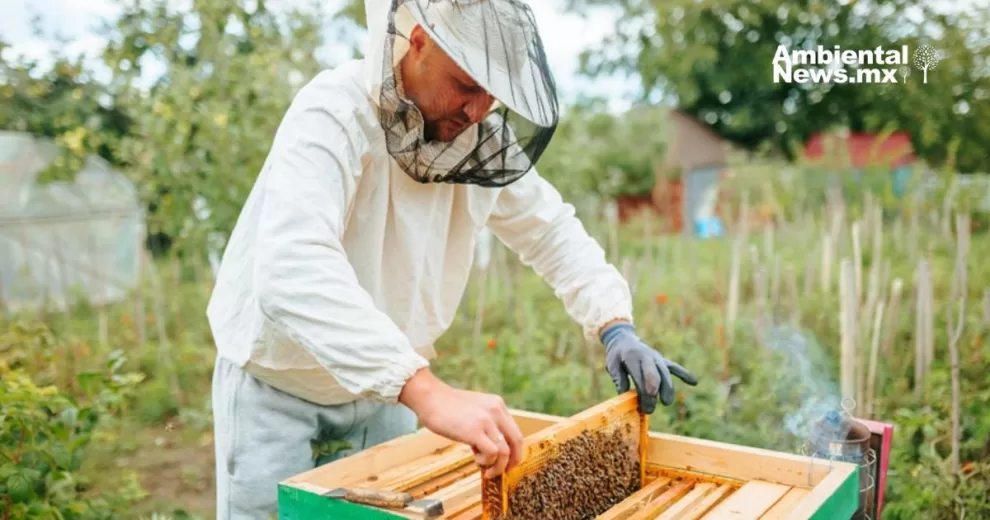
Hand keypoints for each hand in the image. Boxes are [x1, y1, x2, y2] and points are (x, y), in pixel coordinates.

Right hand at [398, 368, 523, 477]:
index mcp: (498, 405)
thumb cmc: (447, 407)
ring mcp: (486, 421)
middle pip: (517, 441)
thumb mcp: (474, 411)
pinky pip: (492, 453)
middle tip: (504, 471)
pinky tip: (476, 460)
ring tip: (485, 467)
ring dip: (497, 465)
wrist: (430, 398)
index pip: (515, 431)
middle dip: (513, 461)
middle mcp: (496, 411)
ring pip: (505, 451)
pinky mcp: (475, 431)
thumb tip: (491, 450)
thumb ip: (486, 425)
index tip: (508, 461)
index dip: (515, 450)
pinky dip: (487, 462)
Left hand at [600, 322, 697, 413]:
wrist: (624, 339)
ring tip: (666, 403)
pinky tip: (694, 382)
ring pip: (666, 374)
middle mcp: (648, 357)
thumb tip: (623, 393)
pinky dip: (684, 374)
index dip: (645, 390)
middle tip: (650, 409)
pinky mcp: (663, 361)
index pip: (641, 375)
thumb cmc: (617, 355)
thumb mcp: (612, 364)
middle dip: (655, 393)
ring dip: (668, 389)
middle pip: (655, 376)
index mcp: (633, 357)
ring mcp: (657, 359)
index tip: (646, 404)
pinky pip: (675, 368)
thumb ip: (618, 377)